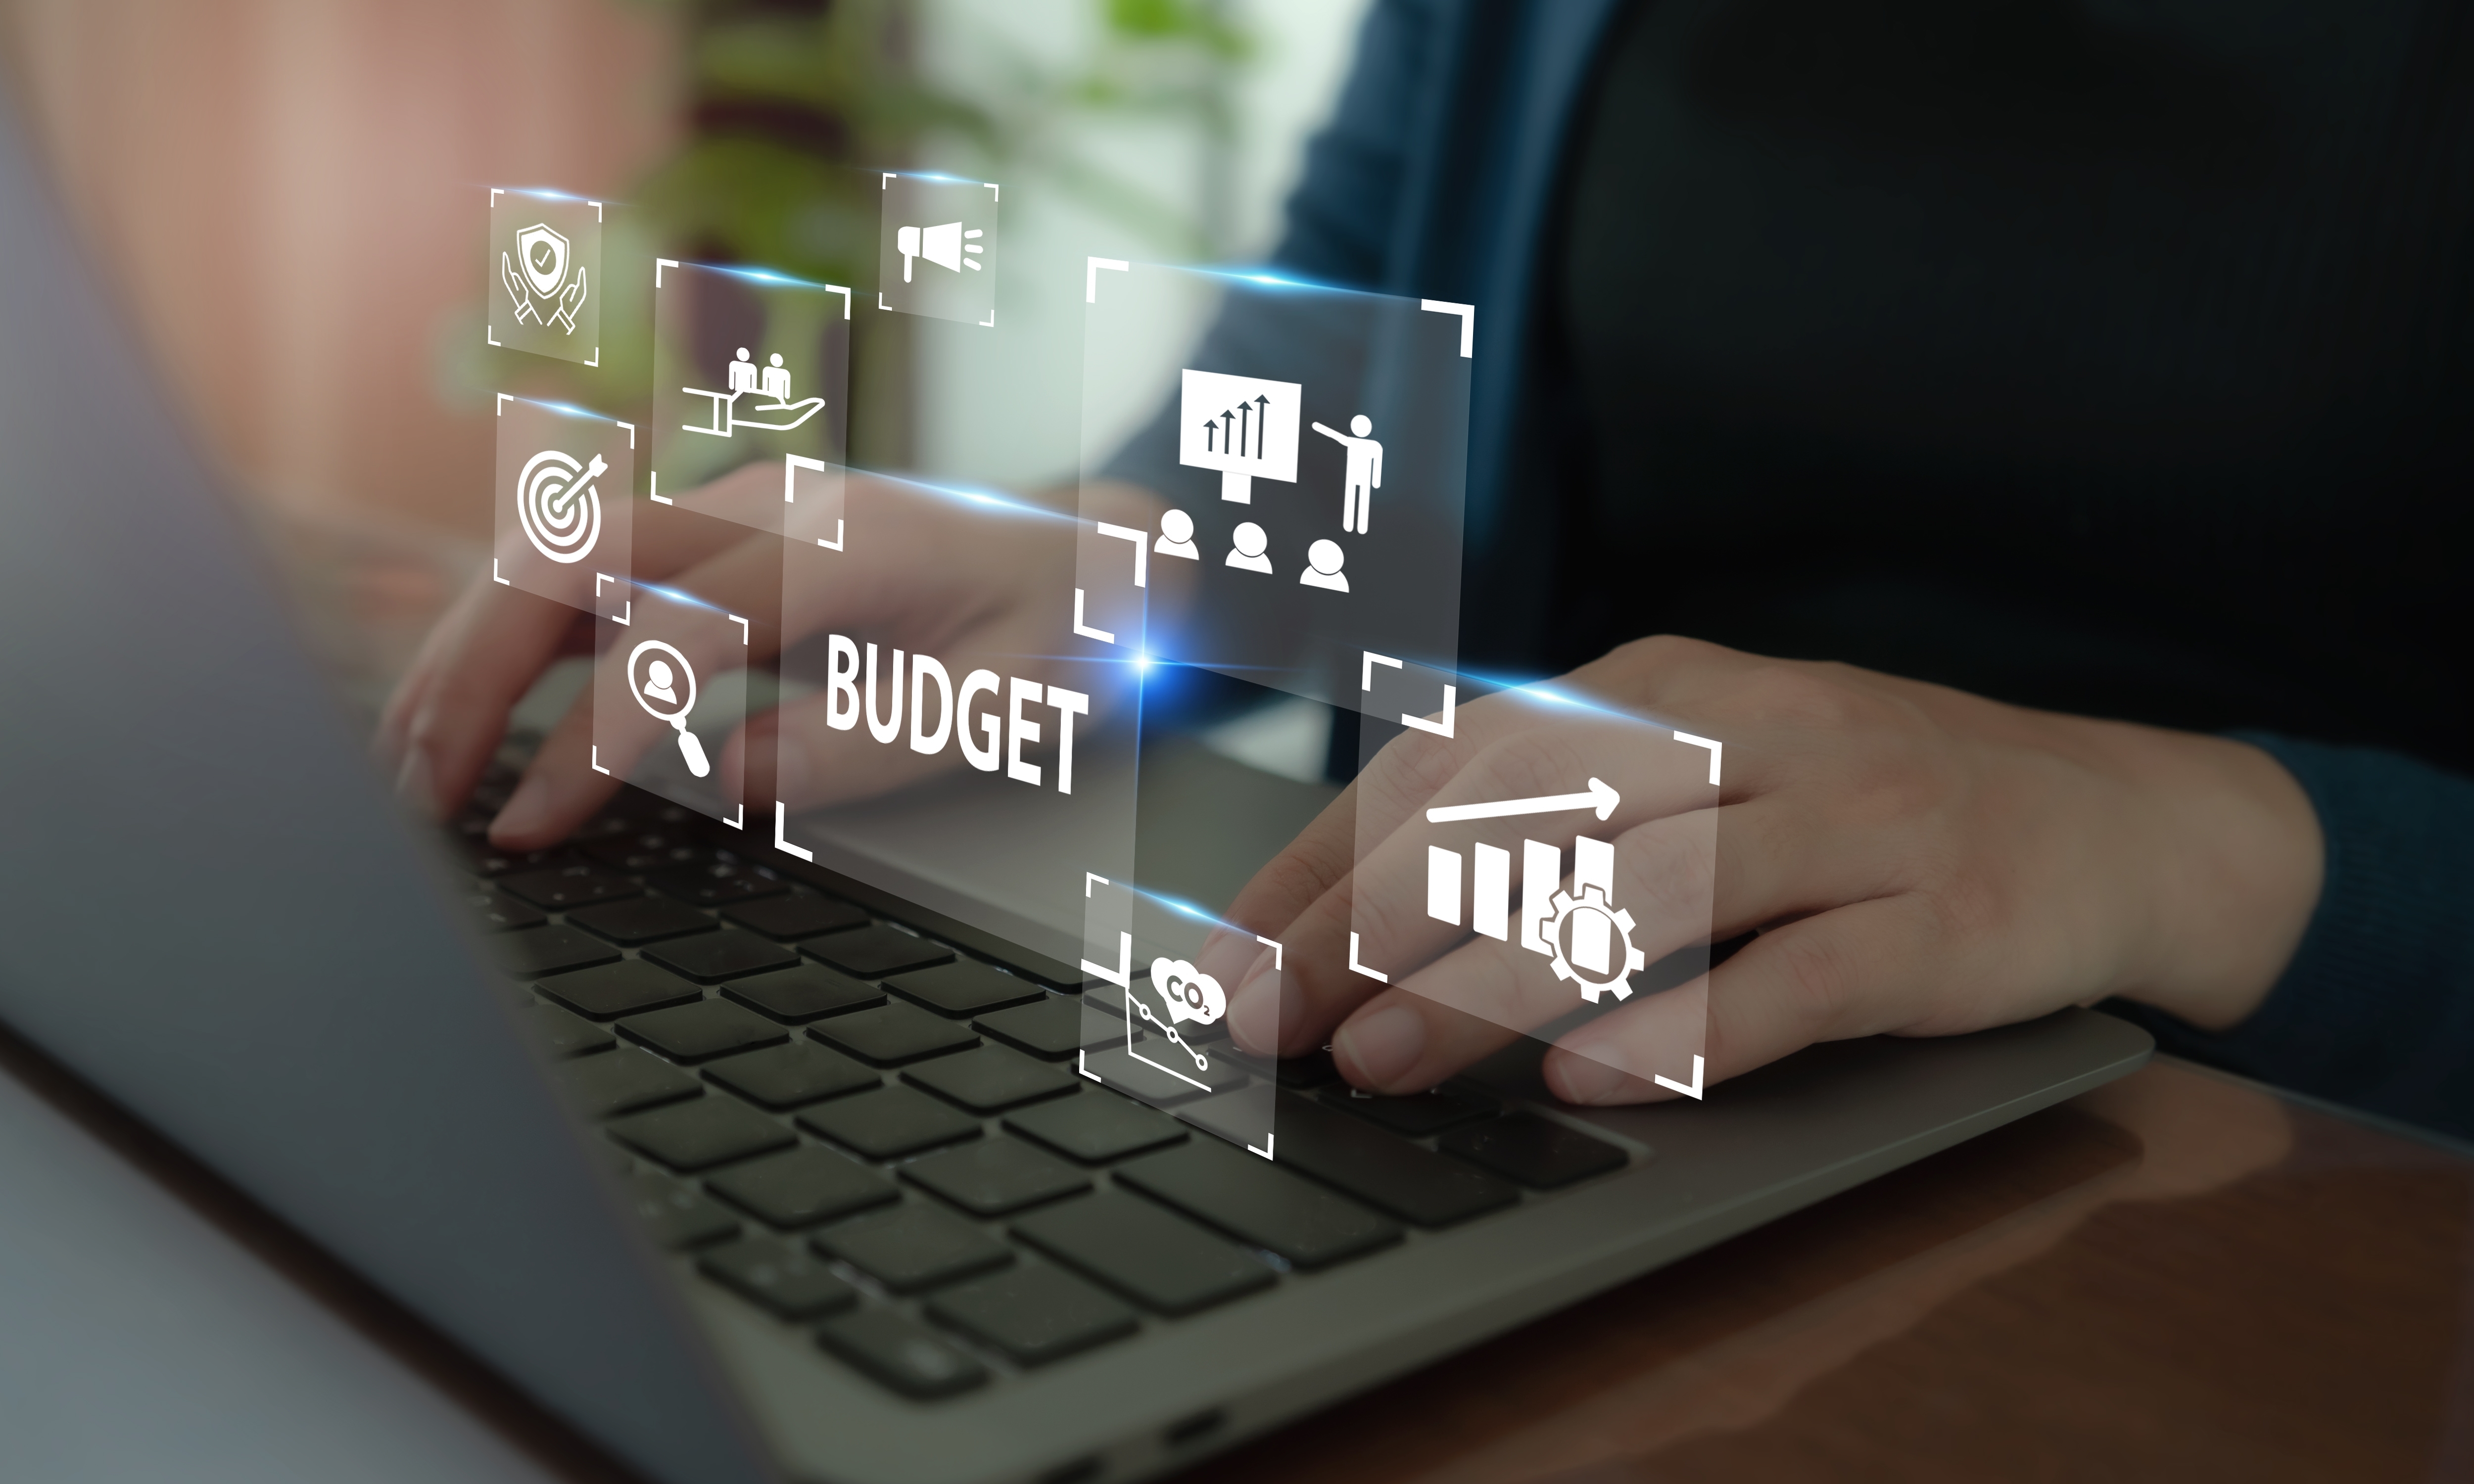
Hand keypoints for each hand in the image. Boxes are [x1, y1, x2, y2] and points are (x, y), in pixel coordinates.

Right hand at [377, 463, 1159, 847]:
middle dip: (473, 674)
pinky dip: (514, 636)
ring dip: (471, 648)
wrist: (1107, 556)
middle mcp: (771, 501)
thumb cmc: (1067, 630)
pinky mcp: (721, 533)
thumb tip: (723, 775)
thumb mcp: (1001, 707)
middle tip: (416, 796)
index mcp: (842, 542)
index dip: (586, 738)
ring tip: (412, 761)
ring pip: (558, 550)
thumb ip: (863, 743)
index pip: (669, 634)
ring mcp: (738, 505)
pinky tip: (472, 711)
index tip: (527, 828)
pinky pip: (591, 570)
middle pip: (573, 559)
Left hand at [1200, 636, 2323, 1103]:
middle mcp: (1746, 729)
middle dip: (1375, 921)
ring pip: (1644, 890)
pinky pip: (1796, 975)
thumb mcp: (1700, 769)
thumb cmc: (1859, 806)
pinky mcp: (1940, 917)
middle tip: (1273, 1020)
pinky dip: (1688, 1031)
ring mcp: (1851, 817)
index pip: (1454, 761)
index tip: (1235, 958)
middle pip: (1527, 812)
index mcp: (1663, 683)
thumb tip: (1355, 914)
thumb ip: (1556, 814)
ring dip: (1496, 979)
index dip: (1329, 861)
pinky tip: (1592, 1081)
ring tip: (1386, 1059)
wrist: (2114, 816)